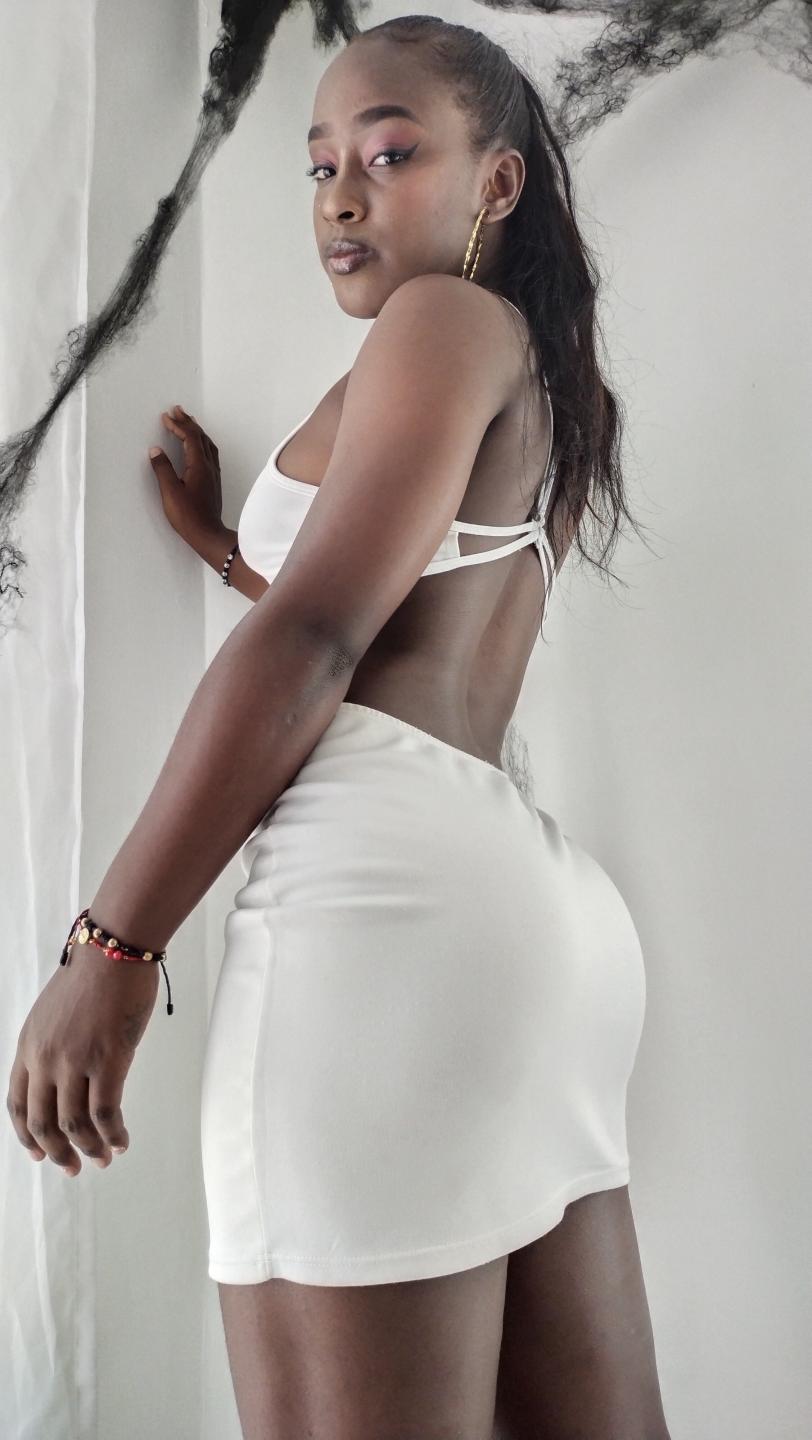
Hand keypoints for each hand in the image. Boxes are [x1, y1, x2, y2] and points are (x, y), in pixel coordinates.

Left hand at [6, 937, 159, 1175]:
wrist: (113, 951)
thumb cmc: (93, 974)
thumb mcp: (54, 1014)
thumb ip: (53, 1047)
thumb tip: (69, 1079)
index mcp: (29, 1046)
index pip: (17, 1103)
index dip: (26, 1136)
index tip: (39, 1153)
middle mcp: (45, 1058)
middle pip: (42, 1122)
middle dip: (57, 1152)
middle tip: (73, 1167)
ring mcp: (75, 1061)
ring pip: (75, 1124)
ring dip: (89, 1148)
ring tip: (104, 1159)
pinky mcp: (107, 1060)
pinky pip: (106, 1113)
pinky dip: (113, 1134)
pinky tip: (121, 1141)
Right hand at [149, 403, 223, 549]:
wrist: (208, 535)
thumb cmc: (188, 516)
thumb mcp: (170, 492)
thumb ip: (162, 469)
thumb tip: (155, 451)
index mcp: (198, 465)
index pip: (189, 437)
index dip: (177, 425)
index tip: (166, 416)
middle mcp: (209, 466)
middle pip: (200, 437)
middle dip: (188, 422)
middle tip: (177, 410)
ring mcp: (213, 474)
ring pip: (207, 445)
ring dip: (197, 431)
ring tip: (188, 422)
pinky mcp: (213, 482)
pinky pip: (209, 453)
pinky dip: (202, 443)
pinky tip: (198, 446)